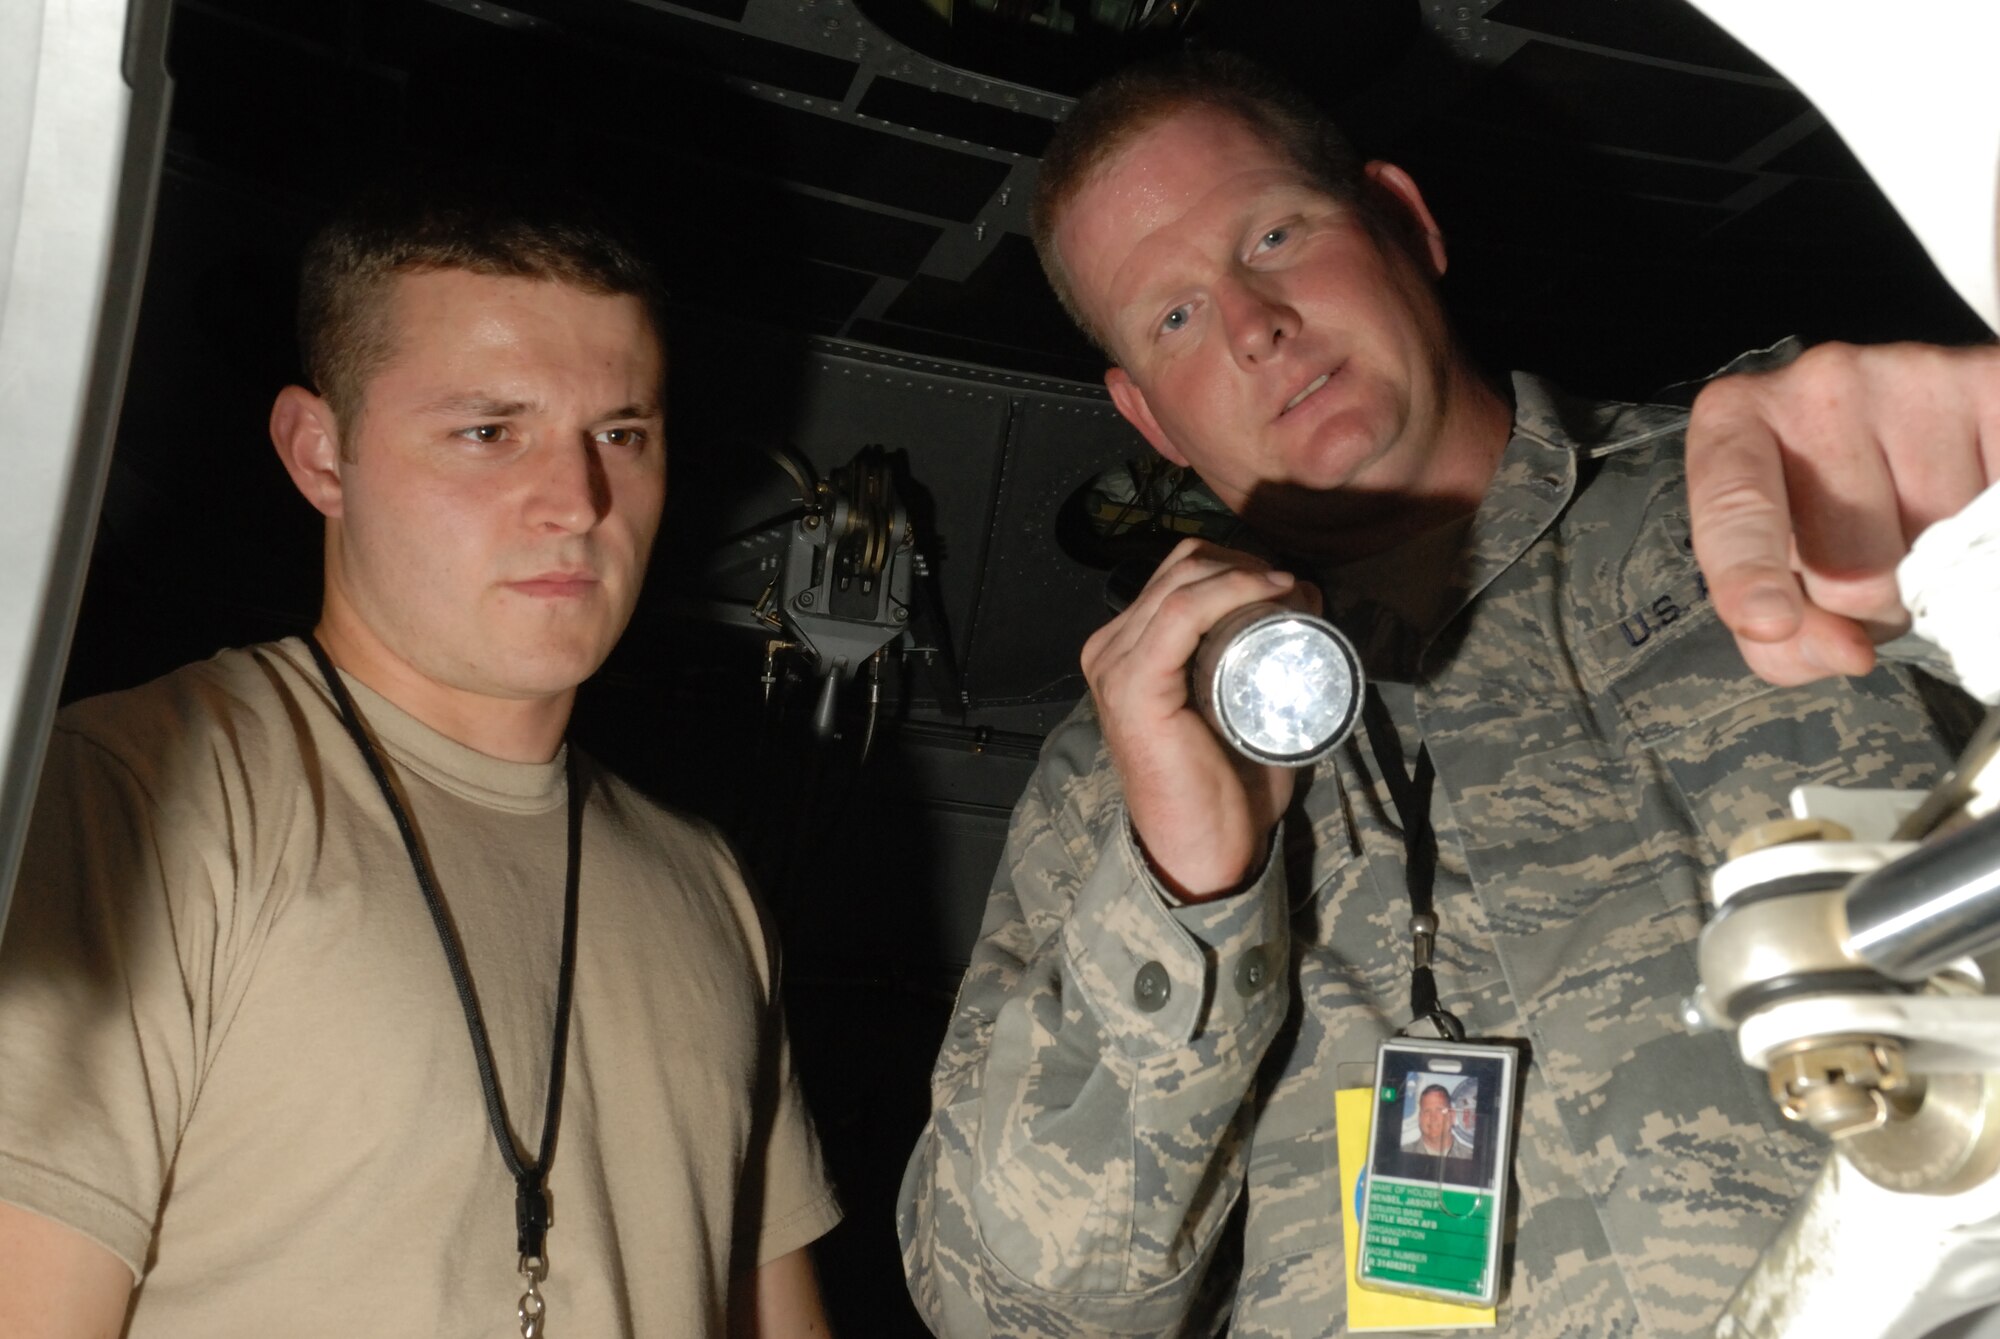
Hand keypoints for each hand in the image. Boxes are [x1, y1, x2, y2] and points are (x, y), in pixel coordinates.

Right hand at [1081, 539, 1318, 900]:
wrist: (1201, 849)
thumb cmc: (1223, 788)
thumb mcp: (1232, 709)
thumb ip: (1247, 668)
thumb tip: (1300, 614)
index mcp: (1125, 651)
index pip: (1179, 574)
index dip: (1239, 564)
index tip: (1290, 586)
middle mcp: (1109, 649)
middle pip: (1182, 567)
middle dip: (1247, 563)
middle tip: (1295, 591)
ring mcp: (1116, 665)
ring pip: (1183, 580)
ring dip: (1246, 573)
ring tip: (1291, 594)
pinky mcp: (1133, 686)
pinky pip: (1179, 613)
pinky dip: (1229, 591)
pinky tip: (1269, 592)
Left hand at [1686, 341, 1999, 684]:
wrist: (1904, 415)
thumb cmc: (1817, 503)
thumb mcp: (1774, 573)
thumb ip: (1787, 637)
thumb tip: (1850, 653)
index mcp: (1736, 422)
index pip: (1735, 503)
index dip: (1748, 571)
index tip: (1768, 621)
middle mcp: (1820, 383)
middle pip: (1851, 566)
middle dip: (1867, 603)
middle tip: (1870, 566)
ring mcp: (1915, 376)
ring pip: (1936, 548)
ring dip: (1932, 573)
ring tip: (1916, 531)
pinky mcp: (1992, 385)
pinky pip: (1995, 510)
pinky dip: (1984, 544)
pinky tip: (1965, 518)